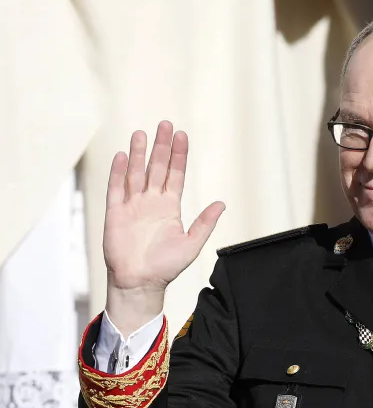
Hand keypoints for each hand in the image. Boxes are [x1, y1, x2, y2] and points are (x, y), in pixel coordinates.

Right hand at [103, 123, 222, 333]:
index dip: (178, 155)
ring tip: (141, 133)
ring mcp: (132, 206)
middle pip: (156, 168)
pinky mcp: (115, 213)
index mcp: (170, 207)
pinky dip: (118, 172)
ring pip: (136, 173)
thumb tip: (221, 203)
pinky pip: (116, 189)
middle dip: (161, 146)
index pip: (175, 175)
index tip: (182, 136)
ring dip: (139, 153)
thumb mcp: (192, 244)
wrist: (140, 282)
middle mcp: (151, 202)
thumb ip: (205, 223)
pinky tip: (122, 156)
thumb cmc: (166, 267)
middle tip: (165, 124)